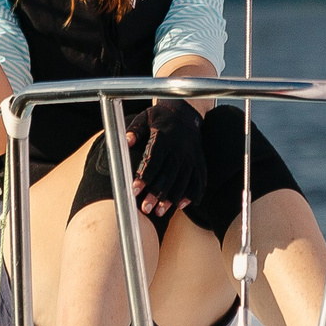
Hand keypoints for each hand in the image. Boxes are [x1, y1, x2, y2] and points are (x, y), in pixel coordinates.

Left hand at [127, 99, 205, 217]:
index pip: (153, 161)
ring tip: (160, 212)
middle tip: (145, 208)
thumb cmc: (160, 117)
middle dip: (156, 194)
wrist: (186, 113)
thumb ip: (135, 130)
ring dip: (171, 199)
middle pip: (167, 175)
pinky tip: (181, 206)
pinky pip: (198, 181)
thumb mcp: (145, 117)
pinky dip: (191, 195)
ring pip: (182, 182)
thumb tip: (126, 141)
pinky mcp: (199, 162)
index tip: (134, 190)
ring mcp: (191, 157)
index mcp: (164, 138)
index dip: (143, 177)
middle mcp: (179, 149)